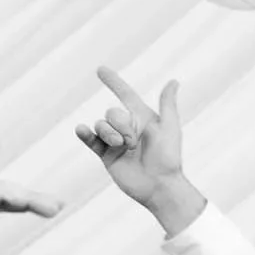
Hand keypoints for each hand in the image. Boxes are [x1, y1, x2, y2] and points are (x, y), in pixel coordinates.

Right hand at [79, 68, 205, 232]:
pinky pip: (91, 140)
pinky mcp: (106, 155)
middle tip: (134, 141)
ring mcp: (115, 141)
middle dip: (121, 124)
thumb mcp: (170, 127)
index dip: (113, 82)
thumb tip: (173, 81)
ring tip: (124, 147)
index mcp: (142, 118)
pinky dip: (85, 134)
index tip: (100, 70)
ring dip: (110, 134)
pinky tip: (81, 130)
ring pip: (100, 125)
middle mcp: (127, 127)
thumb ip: (167, 104)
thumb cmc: (169, 157)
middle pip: (111, 113)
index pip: (125, 94)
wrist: (159, 185)